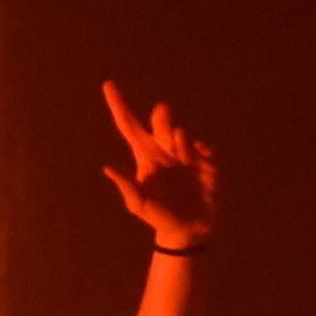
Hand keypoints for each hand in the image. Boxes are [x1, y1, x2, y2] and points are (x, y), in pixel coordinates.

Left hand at [100, 82, 217, 250]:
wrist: (189, 231)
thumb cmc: (159, 217)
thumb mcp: (139, 204)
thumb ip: (127, 186)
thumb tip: (108, 167)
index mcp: (144, 157)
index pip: (129, 127)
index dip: (119, 106)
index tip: (108, 84)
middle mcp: (164, 151)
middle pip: (160, 125)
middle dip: (161, 118)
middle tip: (161, 111)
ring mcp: (186, 154)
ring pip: (182, 134)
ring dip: (181, 142)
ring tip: (185, 158)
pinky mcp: (207, 161)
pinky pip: (205, 147)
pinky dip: (202, 150)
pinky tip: (203, 159)